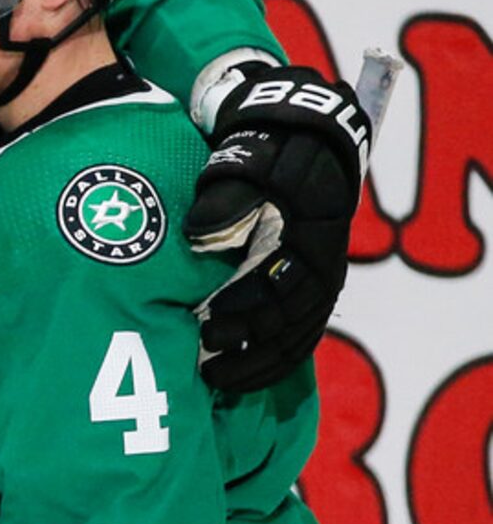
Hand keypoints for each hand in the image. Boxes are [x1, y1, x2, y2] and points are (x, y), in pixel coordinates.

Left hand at [186, 66, 369, 393]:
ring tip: (217, 381)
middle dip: (248, 343)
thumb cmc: (268, 151)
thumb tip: (198, 234)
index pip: (283, 282)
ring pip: (297, 337)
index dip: (247, 306)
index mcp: (312, 232)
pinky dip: (273, 363)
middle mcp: (325, 263)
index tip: (208, 320)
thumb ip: (226, 197)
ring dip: (258, 363)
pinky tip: (243, 380)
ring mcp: (322, 281)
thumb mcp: (248, 159)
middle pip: (291, 320)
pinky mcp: (313, 293)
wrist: (300, 142)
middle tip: (205, 358)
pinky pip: (300, 339)